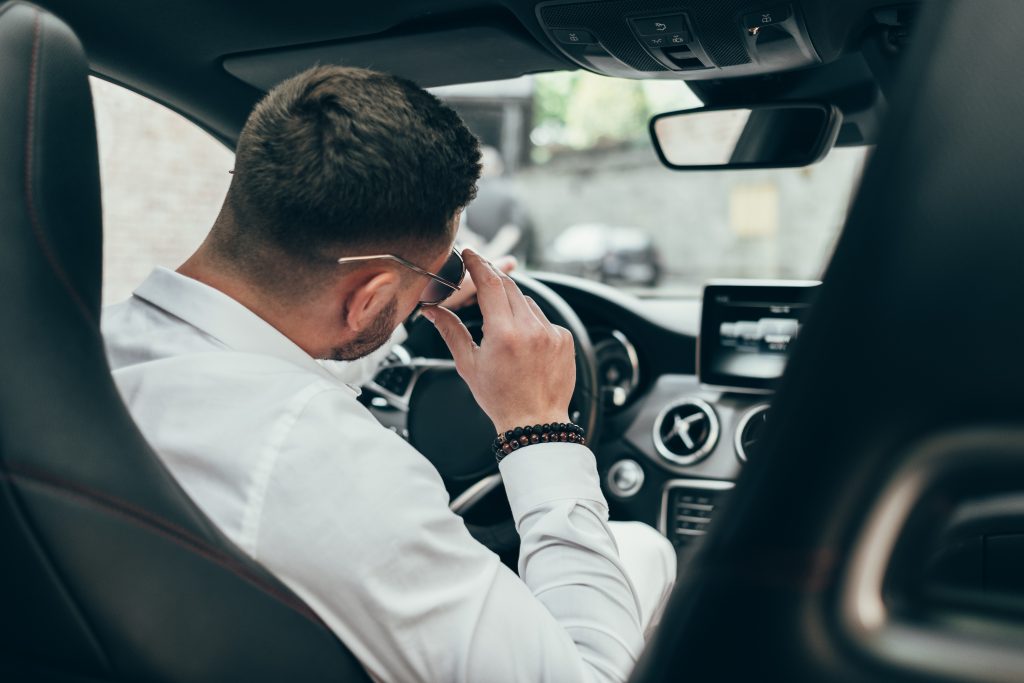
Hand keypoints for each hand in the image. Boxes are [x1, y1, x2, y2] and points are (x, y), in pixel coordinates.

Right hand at [421, 248, 574, 434]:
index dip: (478, 262)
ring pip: (527, 301)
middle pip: (509, 286)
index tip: (470, 253)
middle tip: (479, 275)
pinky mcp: (564, 338)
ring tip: (501, 328)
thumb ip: (451, 330)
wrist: (535, 421)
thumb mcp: (468, 364)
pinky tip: (523, 343)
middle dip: (493, 278)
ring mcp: (551, 333)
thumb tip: (431, 310)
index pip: (490, 283)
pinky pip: (544, 318)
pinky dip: (531, 322)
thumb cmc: (500, 398)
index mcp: (503, 333)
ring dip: (512, 304)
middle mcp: (530, 329)